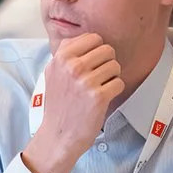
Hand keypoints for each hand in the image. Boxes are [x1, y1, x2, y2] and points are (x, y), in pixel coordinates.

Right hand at [22, 34, 123, 172]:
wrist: (58, 135)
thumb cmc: (58, 104)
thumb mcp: (52, 72)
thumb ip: (66, 52)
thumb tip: (84, 37)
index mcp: (61, 57)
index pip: (93, 38)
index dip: (97, 50)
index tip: (93, 62)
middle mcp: (72, 67)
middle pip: (107, 50)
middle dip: (107, 62)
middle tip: (99, 76)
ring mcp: (86, 82)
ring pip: (115, 65)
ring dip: (112, 77)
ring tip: (100, 87)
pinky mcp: (98, 97)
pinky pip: (119, 82)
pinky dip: (115, 90)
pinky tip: (104, 97)